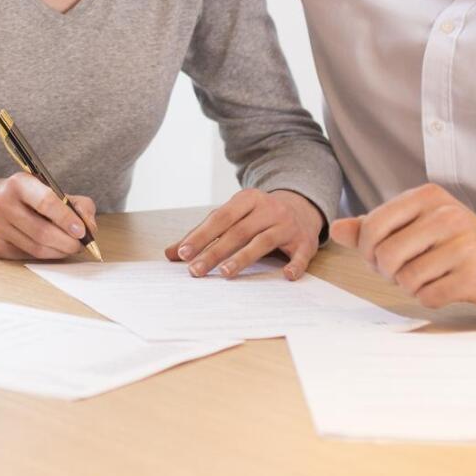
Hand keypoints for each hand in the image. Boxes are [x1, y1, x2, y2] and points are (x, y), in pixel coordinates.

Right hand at [0, 174, 96, 260]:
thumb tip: (89, 225)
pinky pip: (26, 256)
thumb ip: (72, 202)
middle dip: (68, 242)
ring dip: (59, 251)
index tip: (83, 231)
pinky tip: (51, 250)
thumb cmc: (18, 197)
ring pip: (36, 248)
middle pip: (42, 231)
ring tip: (70, 248)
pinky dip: (45, 256)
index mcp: (18, 183)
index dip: (67, 218)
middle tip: (81, 245)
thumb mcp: (43, 187)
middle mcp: (2, 203)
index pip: (46, 201)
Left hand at [164, 188, 323, 279]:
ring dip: (244, 258)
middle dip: (215, 252)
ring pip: (263, 241)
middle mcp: (268, 209)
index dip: (201, 236)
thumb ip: (204, 234)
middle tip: (196, 271)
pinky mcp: (305, 241)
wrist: (302, 207)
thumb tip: (170, 254)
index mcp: (247, 199)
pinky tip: (286, 276)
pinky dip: (295, 264)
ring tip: (225, 273)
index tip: (183, 254)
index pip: (220, 218)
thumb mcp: (233, 217)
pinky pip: (301, 254)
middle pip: (238, 231)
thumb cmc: (258, 216)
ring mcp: (288, 224)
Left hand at [329, 183, 475, 311]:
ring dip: (410, 286)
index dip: (366, 250)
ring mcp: (464, 244)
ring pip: (406, 278)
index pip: (373, 225)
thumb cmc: (453, 242)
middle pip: (386, 255)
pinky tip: (444, 288)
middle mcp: (447, 215)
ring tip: (427, 277)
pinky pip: (429, 296)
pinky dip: (429, 298)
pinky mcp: (475, 275)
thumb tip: (335, 229)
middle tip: (403, 272)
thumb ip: (373, 227)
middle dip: (388, 272)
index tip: (378, 257)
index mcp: (427, 196)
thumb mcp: (415, 224)